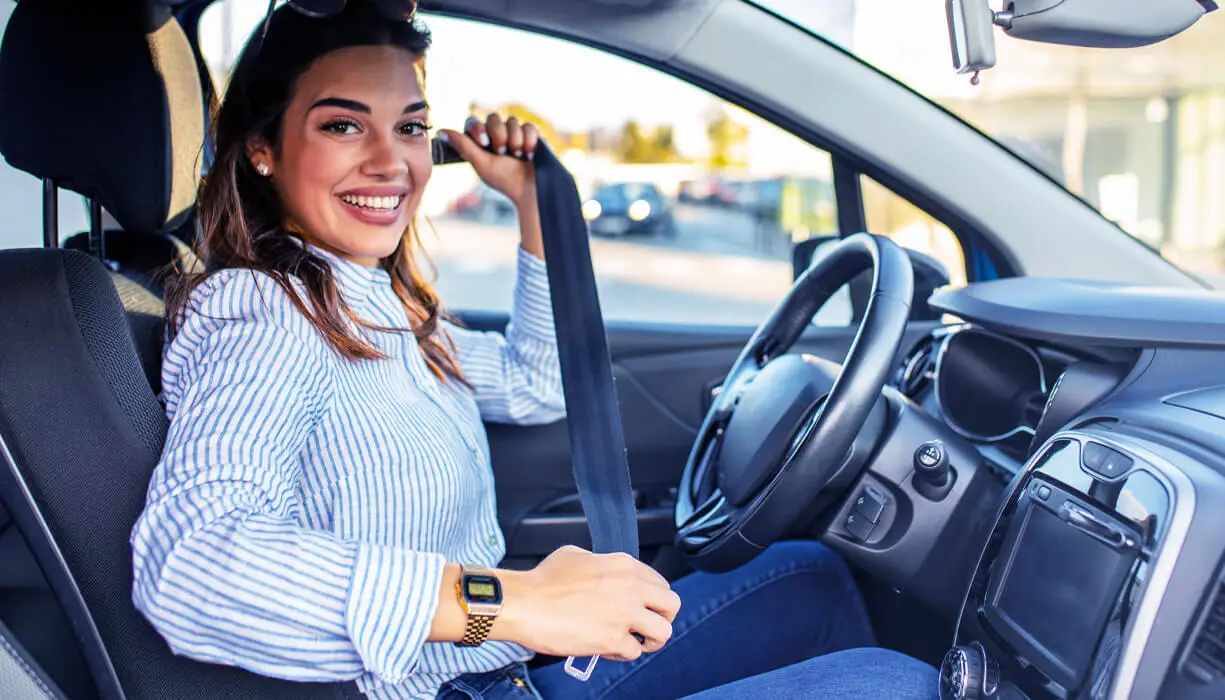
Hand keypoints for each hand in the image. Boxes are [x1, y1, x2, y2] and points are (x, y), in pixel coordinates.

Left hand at [437, 114, 539, 209]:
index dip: (478, 128)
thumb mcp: (481, 163)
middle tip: (502, 153)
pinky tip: (528, 154)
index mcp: (481, 141)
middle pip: (494, 117)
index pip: (473, 122)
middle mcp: (496, 134)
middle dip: (499, 135)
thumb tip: (440, 132)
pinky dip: (528, 140)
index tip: (484, 143)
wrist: (531, 189)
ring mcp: (514, 133)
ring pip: (512, 120)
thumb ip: (463, 145)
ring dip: (515, 140)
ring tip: (517, 156)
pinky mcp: (531, 134)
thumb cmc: (504, 179)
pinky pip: (528, 126)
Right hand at [493, 545, 681, 661]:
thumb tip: (602, 573)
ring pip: (663, 631)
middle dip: (663, 617)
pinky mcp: (613, 639)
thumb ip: (599, 563)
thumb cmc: (542, 581)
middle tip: (649, 625)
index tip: (644, 606)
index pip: (660, 582)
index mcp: (624, 565)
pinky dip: (622, 654)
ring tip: (637, 642)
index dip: (653, 597)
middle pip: (672, 605)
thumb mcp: (575, 556)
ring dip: (651, 640)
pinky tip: (608, 649)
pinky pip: (634, 652)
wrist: (524, 604)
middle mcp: (630, 587)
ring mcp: (624, 614)